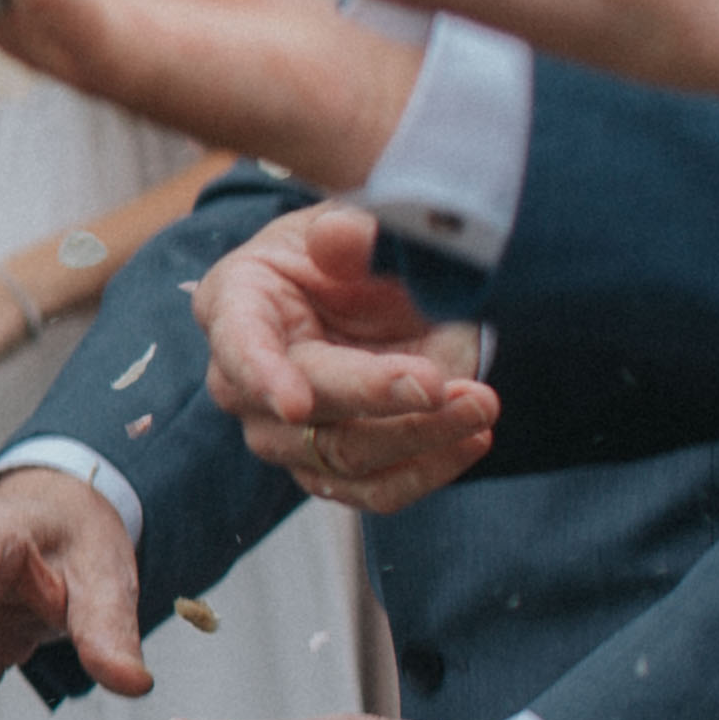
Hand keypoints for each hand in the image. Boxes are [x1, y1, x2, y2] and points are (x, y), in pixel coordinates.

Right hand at [197, 205, 496, 511]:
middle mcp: (244, 380)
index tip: (296, 400)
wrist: (387, 294)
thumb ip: (350, 233)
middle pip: (298, 412)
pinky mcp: (330, 468)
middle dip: (373, 399)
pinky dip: (429, 473)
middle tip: (439, 383)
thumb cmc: (356, 255)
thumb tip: (340, 238)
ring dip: (417, 437)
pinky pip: (375, 492)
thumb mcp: (355, 226)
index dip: (263, 375)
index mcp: (236, 304)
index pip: (240, 344)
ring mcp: (284, 433)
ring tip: (482, 405)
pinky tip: (472, 439)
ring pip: (341, 457)